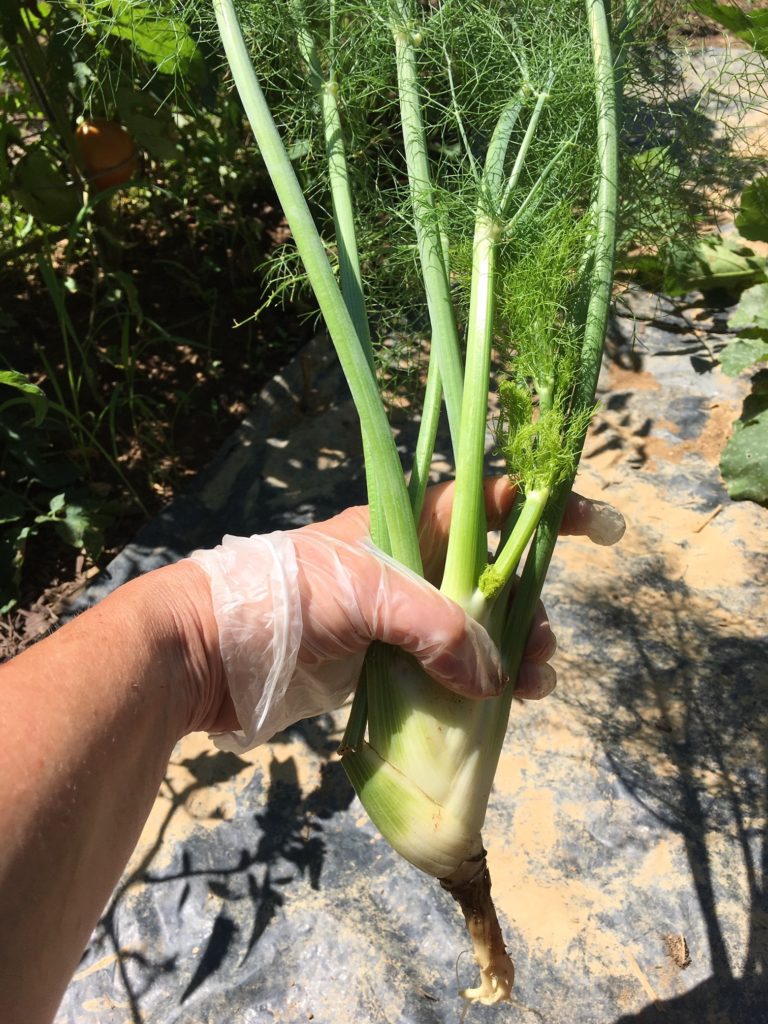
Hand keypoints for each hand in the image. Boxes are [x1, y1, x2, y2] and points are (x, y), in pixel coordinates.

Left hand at [190, 478, 623, 749]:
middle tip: (544, 648)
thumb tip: (491, 679)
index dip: (544, 508)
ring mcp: (400, 618)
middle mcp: (411, 567)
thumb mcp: (369, 594)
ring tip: (533, 685)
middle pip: (494, 577)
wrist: (215, 652)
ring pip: (478, 629)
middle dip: (531, 608)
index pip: (489, 504)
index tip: (596, 527)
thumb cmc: (288, 598)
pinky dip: (480, 686)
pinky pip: (451, 670)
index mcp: (407, 526)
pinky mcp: (388, 664)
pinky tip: (502, 707)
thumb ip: (438, 628)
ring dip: (513, 653)